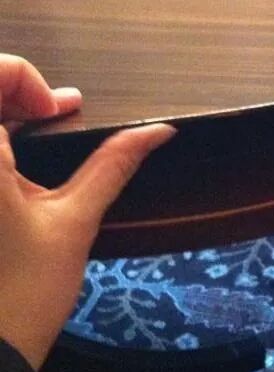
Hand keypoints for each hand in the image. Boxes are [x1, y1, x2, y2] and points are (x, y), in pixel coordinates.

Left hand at [0, 55, 175, 369]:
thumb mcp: (73, 222)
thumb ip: (112, 165)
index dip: (25, 78)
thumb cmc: (23, 293)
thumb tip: (159, 130)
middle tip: (55, 108)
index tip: (61, 109)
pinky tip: (16, 149)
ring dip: (4, 111)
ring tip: (40, 121)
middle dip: (14, 87)